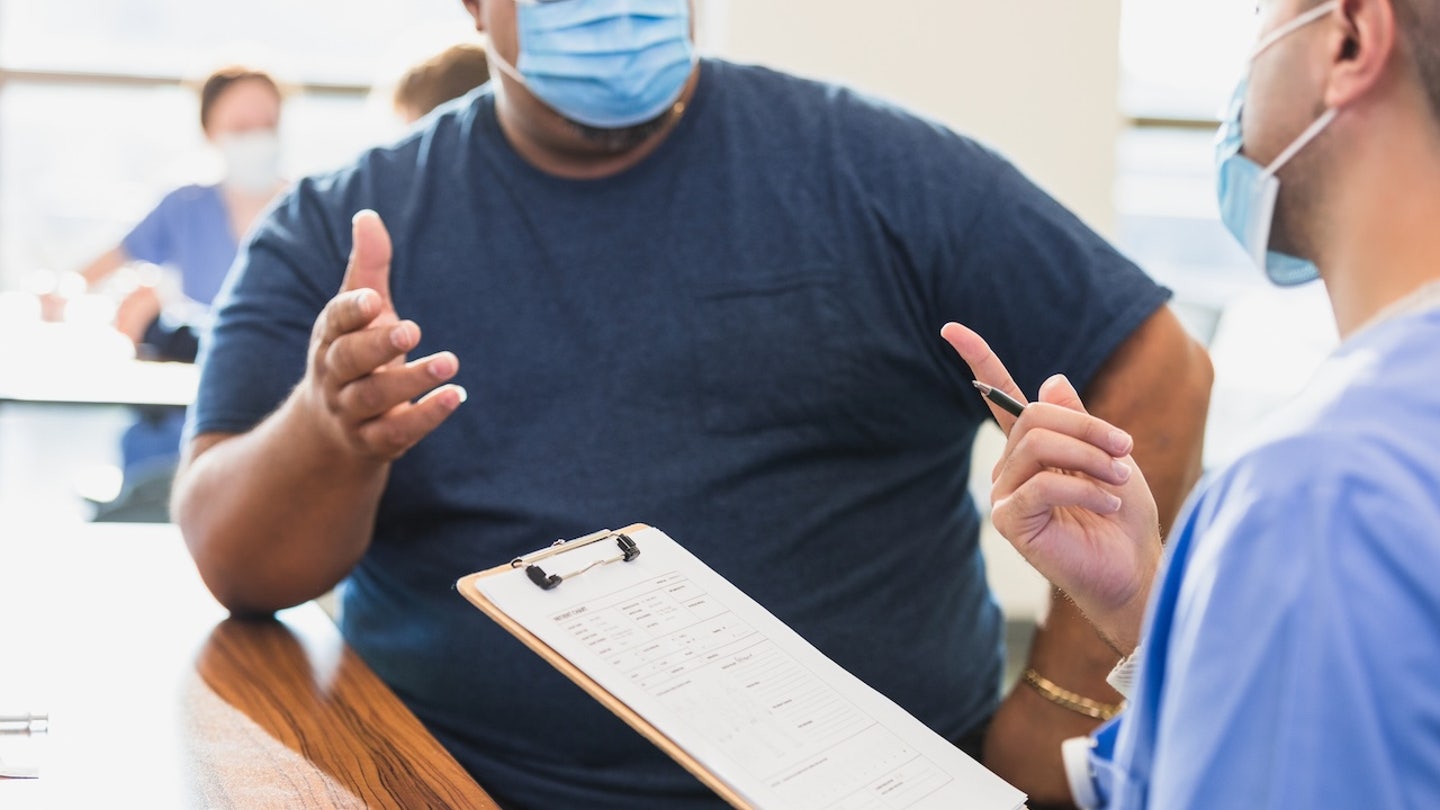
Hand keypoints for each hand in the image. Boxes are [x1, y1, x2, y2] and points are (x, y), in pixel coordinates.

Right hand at [300, 209, 463, 461]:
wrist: (333, 431)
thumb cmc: (356, 355)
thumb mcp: (361, 314)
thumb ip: (368, 270)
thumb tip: (368, 215)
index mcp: (329, 339)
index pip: (333, 322)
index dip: (350, 310)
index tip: (374, 299)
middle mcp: (335, 376)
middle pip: (347, 361)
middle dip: (378, 345)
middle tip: (413, 330)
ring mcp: (352, 412)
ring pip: (374, 398)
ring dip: (412, 381)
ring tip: (450, 362)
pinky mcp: (375, 442)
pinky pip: (397, 433)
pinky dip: (426, 416)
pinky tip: (456, 396)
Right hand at [941, 323, 1159, 653]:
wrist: (1134, 572)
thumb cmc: (1124, 519)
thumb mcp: (1109, 456)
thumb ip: (1079, 421)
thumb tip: (1050, 380)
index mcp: (1031, 448)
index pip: (996, 396)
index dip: (977, 359)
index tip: (951, 328)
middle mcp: (1010, 468)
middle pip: (1033, 417)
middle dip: (1086, 427)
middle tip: (1125, 451)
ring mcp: (1005, 494)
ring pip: (1037, 446)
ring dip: (1090, 457)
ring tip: (1120, 479)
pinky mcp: (1010, 521)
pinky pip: (1041, 484)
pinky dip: (1083, 488)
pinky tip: (1108, 503)